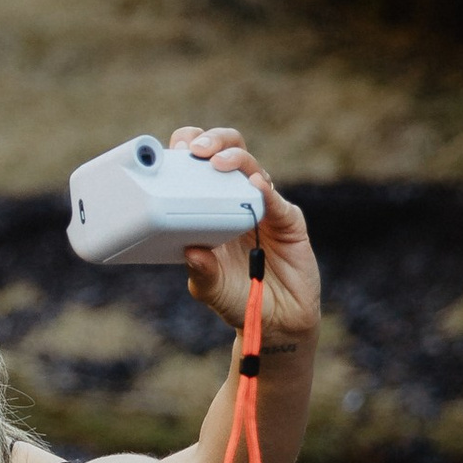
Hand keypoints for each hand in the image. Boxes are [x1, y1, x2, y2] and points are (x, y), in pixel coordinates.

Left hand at [167, 125, 320, 348]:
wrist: (275, 321)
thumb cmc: (237, 297)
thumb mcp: (209, 288)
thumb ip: (200, 271)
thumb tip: (189, 250)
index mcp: (211, 208)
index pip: (199, 166)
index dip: (188, 149)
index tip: (173, 149)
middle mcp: (237, 200)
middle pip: (229, 152)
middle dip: (213, 140)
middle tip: (196, 149)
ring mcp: (264, 208)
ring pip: (253, 168)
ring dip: (235, 159)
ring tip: (218, 163)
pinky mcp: (288, 221)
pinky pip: (277, 200)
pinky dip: (265, 190)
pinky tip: (256, 186)